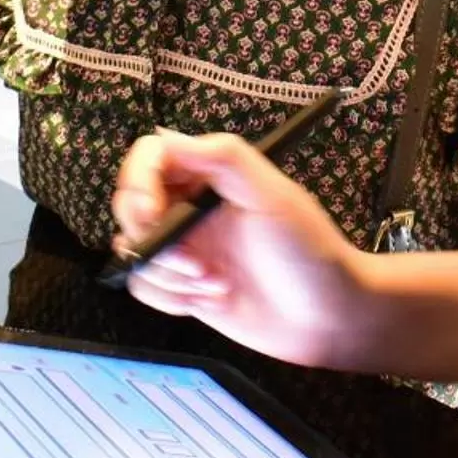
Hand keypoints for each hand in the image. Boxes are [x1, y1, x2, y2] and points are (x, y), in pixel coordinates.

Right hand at [110, 129, 370, 366]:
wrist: (326, 318)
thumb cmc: (308, 250)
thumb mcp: (273, 196)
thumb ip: (225, 159)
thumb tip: (166, 138)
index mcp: (212, 174)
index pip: (151, 157)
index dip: (138, 182)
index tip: (151, 216)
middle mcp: (192, 206)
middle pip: (131, 206)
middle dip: (154, 241)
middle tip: (195, 262)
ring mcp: (186, 247)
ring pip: (134, 251)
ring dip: (169, 274)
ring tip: (217, 283)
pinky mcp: (182, 286)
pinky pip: (144, 286)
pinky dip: (170, 298)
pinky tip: (212, 300)